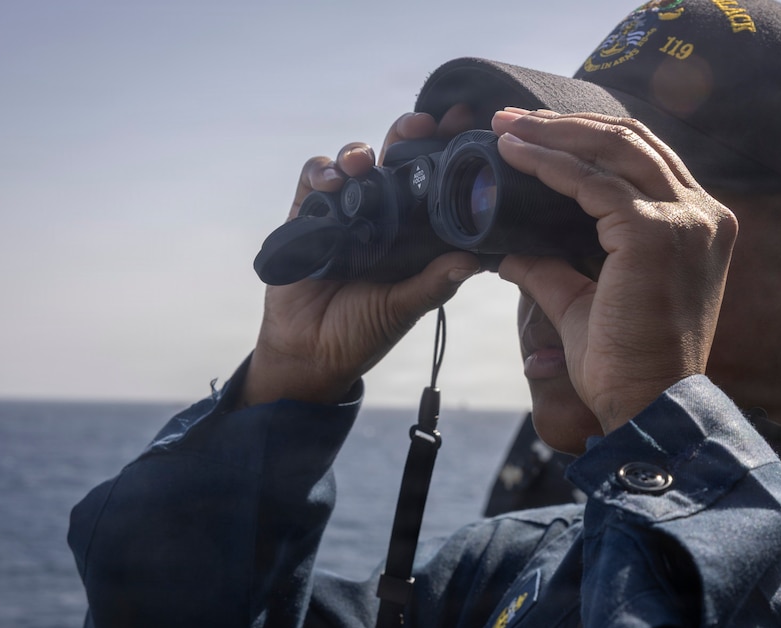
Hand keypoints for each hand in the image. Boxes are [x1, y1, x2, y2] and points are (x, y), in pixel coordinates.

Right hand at [243, 106, 480, 406]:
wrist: (309, 353)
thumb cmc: (362, 333)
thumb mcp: (403, 308)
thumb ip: (434, 283)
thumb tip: (473, 260)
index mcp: (413, 233)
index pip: (434, 181)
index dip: (447, 152)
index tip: (466, 126)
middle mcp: (381, 216)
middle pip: (396, 159)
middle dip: (410, 133)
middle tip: (424, 121)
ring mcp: (343, 212)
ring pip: (355, 162)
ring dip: (360, 152)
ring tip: (364, 162)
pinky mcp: (307, 216)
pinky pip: (314, 179)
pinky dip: (322, 172)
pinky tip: (331, 182)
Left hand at [494, 109, 738, 433]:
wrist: (646, 405)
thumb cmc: (624, 364)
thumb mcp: (583, 302)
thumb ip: (551, 268)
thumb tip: (508, 250)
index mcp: (697, 226)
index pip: (642, 160)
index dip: (586, 139)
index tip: (533, 135)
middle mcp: (702, 213)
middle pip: (630, 141)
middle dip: (564, 125)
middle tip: (509, 119)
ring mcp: (685, 219)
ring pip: (613, 148)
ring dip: (553, 134)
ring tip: (506, 128)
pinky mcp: (655, 231)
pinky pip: (593, 182)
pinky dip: (549, 164)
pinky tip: (514, 156)